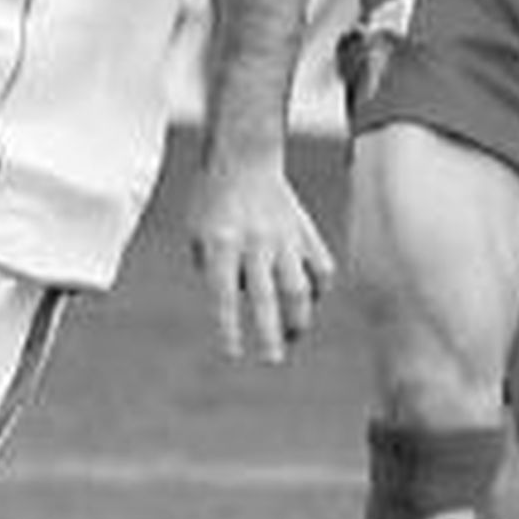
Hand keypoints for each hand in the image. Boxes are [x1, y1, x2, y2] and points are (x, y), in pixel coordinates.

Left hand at [187, 153, 335, 364]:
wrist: (244, 158)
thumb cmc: (213, 202)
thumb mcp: (198, 234)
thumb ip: (214, 270)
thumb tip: (241, 304)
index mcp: (221, 243)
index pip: (223, 295)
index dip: (228, 327)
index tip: (232, 354)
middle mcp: (254, 242)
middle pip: (267, 297)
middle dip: (270, 333)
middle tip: (271, 359)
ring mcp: (284, 237)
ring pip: (300, 287)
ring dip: (298, 318)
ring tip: (292, 336)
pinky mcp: (305, 232)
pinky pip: (320, 269)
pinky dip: (318, 290)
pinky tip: (309, 301)